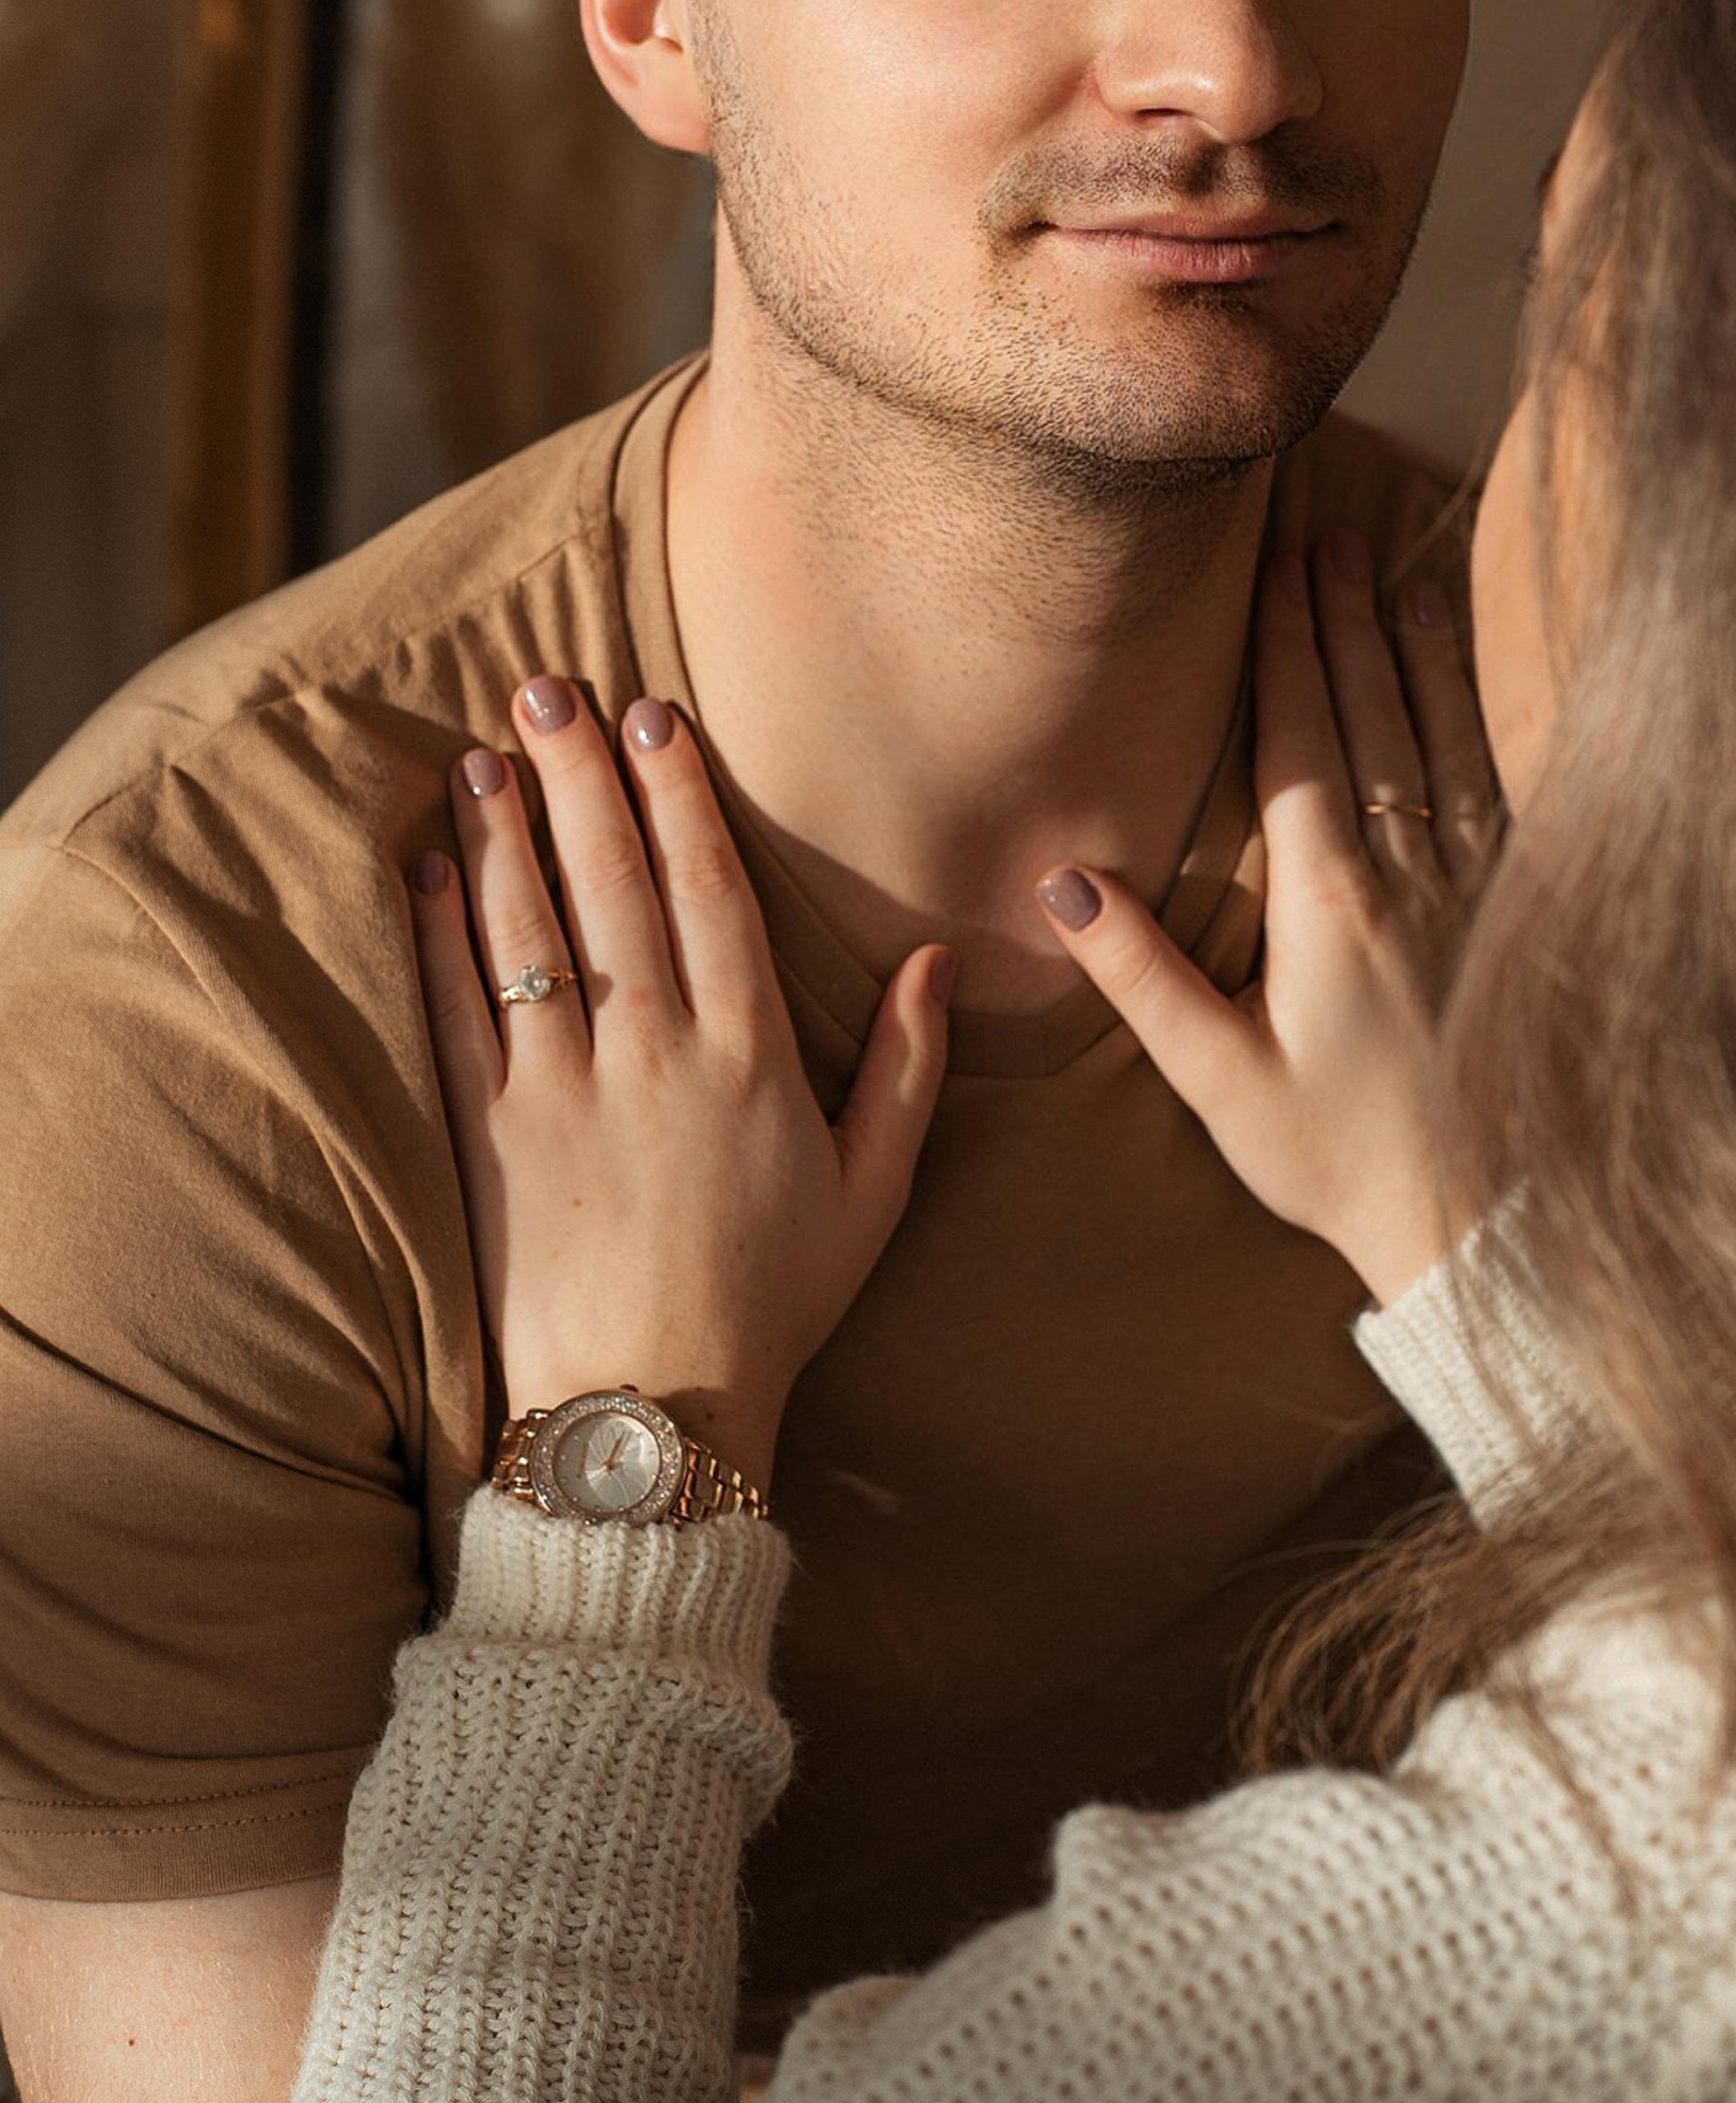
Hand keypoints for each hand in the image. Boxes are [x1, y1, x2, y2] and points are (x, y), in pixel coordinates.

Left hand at [410, 679, 951, 1490]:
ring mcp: (564, 1089)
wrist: (652, 1413)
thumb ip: (909, 1069)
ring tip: (482, 749)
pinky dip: (440, 934)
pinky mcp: (491, 1137)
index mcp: (749, 1053)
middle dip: (580, 776)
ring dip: (503, 830)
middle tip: (549, 690)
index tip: (656, 719)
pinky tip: (430, 866)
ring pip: (528, 929)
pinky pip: (458, 1013)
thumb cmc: (774, 1302)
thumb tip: (939, 961)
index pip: (708, 890)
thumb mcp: (874, 1191)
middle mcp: (655, 1051)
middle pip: (611, 882)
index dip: (679, 796)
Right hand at [1036, 538, 1497, 1303]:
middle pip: (1375, 718)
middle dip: (1346, 620)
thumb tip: (1062, 885)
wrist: (1479, 1225)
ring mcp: (1479, 890)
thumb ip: (1144, 979)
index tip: (1276, 567)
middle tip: (1327, 534)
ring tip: (1402, 576)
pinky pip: (1504, 787)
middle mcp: (1411, 877)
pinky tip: (1478, 684)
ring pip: (1447, 740)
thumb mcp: (1220, 1083)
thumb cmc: (1337, 1162)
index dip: (1288, 648)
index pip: (1304, 745)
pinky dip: (1485, 720)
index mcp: (1332, 906)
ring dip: (1421, 653)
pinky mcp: (1526, 913)